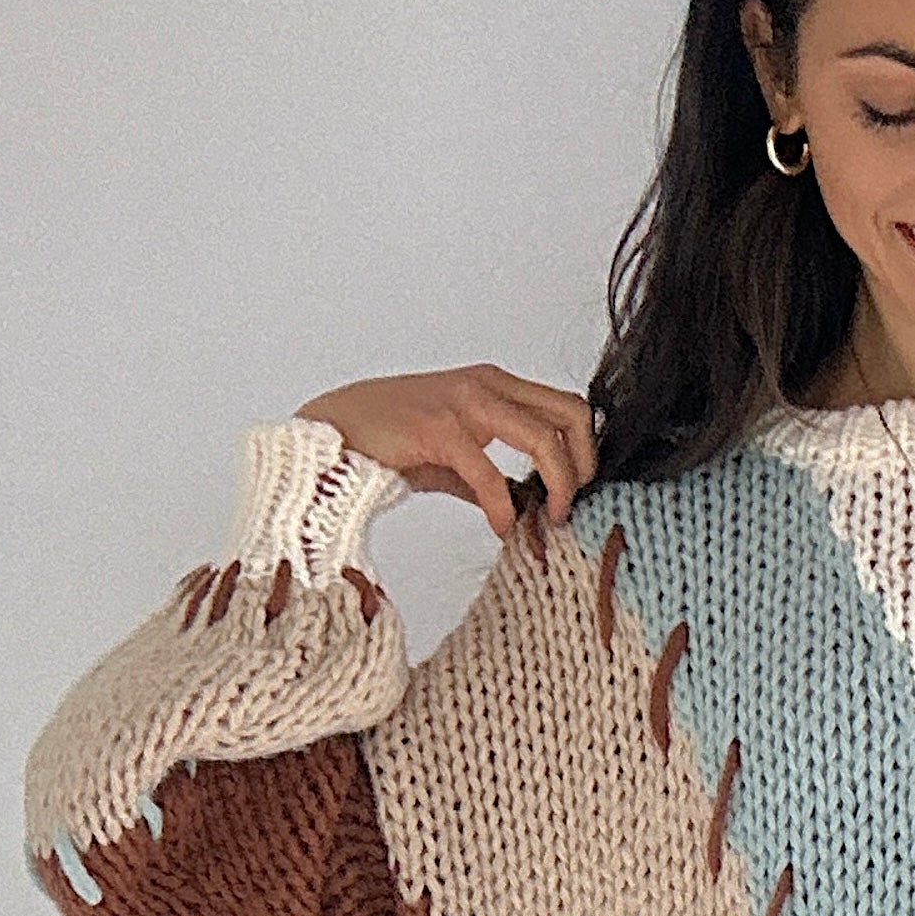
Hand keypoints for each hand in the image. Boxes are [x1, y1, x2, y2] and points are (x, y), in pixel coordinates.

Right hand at [293, 364, 599, 539]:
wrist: (330, 437)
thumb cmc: (384, 441)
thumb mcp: (449, 454)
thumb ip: (487, 475)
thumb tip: (520, 508)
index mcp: (492, 384)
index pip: (566, 405)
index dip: (584, 449)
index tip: (575, 491)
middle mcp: (486, 385)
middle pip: (572, 415)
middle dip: (584, 467)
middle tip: (569, 508)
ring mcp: (464, 403)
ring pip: (545, 440)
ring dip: (559, 487)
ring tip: (548, 521)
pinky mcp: (440, 430)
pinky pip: (493, 476)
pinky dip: (504, 510)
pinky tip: (502, 531)